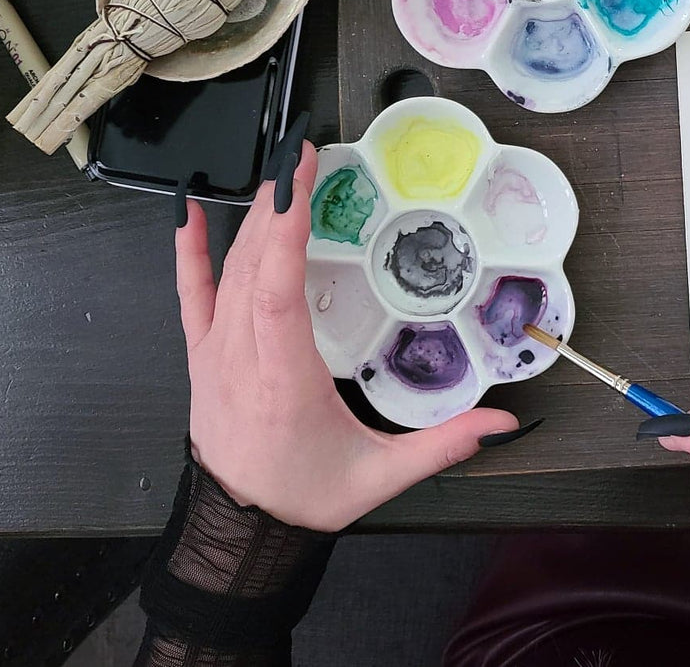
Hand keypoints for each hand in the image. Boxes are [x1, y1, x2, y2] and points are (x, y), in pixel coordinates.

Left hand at [173, 141, 519, 530]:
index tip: (299, 184)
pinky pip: (189, 294)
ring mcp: (213, 354)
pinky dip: (187, 251)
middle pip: (252, 267)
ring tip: (280, 177)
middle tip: (305, 158)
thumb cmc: (303, 498)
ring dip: (252, 220)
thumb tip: (503, 422)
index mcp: (282, 382)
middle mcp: (240, 360)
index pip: (275, 294)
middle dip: (276, 206)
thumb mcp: (380, 475)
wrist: (241, 532)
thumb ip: (444, 445)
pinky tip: (186, 214)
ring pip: (228, 272)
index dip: (284, 233)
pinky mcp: (202, 355)